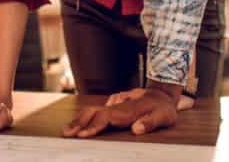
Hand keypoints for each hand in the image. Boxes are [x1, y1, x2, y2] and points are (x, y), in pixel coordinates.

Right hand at [63, 84, 178, 137]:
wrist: (161, 94)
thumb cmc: (163, 108)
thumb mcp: (163, 116)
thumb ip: (150, 122)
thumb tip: (136, 129)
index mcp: (128, 110)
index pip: (106, 118)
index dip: (94, 126)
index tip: (83, 135)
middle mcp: (118, 106)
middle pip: (94, 113)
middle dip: (79, 123)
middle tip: (65, 134)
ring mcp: (114, 105)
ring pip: (93, 111)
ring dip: (79, 121)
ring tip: (66, 131)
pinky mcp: (113, 107)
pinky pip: (96, 112)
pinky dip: (84, 119)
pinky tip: (76, 126)